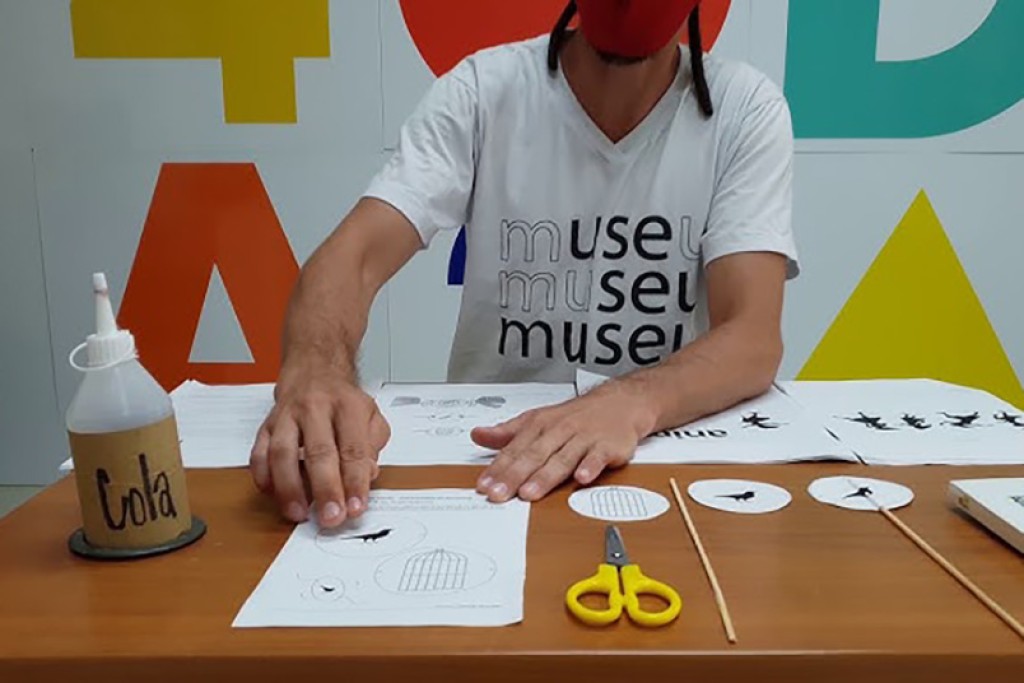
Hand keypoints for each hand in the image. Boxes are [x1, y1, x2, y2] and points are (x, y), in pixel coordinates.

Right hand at [249, 363, 389, 527]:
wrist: (314, 372)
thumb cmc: (343, 401)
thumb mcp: (371, 416)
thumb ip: (372, 447)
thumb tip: (366, 476)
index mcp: (347, 406)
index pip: (353, 448)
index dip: (355, 481)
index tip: (355, 507)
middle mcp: (316, 408)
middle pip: (319, 452)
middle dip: (325, 489)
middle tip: (330, 518)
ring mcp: (287, 416)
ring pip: (282, 452)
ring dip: (290, 488)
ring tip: (298, 514)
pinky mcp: (266, 425)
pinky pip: (259, 453)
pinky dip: (264, 476)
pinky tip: (273, 495)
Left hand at [470, 382, 656, 501]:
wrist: (619, 403)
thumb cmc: (575, 416)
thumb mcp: (537, 420)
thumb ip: (507, 433)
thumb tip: (478, 435)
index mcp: (540, 426)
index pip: (514, 450)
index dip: (497, 469)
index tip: (484, 486)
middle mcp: (560, 431)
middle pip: (534, 456)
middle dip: (514, 476)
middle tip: (499, 494)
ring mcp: (584, 438)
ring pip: (562, 458)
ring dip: (545, 476)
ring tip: (529, 493)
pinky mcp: (607, 446)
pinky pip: (598, 457)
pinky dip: (590, 467)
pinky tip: (582, 478)